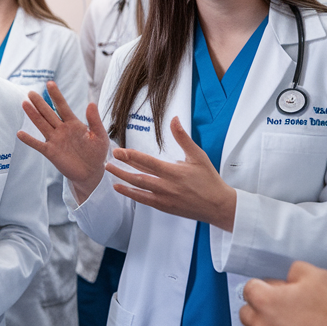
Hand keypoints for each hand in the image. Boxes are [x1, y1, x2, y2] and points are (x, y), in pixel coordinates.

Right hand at [17, 80, 110, 201]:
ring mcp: (55, 140)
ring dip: (33, 115)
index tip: (50, 83)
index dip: (56, 95)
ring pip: (42, 125)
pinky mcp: (51, 152)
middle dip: (40, 103)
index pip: (62, 106)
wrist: (92, 173)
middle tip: (31, 92)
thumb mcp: (100, 136)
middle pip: (48, 113)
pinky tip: (20, 133)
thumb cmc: (97, 154)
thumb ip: (95, 120)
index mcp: (74, 123)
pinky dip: (29, 140)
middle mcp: (62, 129)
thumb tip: (91, 103)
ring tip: (24, 104)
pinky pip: (38, 144)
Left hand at [106, 116, 236, 230]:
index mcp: (174, 172)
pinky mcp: (164, 207)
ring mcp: (164, 198)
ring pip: (139, 189)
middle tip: (109, 161)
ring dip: (123, 180)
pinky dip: (131, 194)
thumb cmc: (209, 179)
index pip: (149, 163)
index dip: (132, 156)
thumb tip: (174, 119)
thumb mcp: (198, 155)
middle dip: (122, 168)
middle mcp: (167, 186)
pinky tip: (120, 188)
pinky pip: (144, 200)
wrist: (218, 206)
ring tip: (110, 172)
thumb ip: (183, 138)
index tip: (119, 151)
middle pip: (139, 177)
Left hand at [239, 261, 326, 325]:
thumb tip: (292, 276)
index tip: (279, 287)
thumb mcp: (321, 277)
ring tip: (305, 324)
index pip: (249, 288)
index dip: (266, 285)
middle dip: (262, 307)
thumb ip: (297, 272)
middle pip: (249, 314)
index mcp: (267, 304)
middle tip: (286, 304)